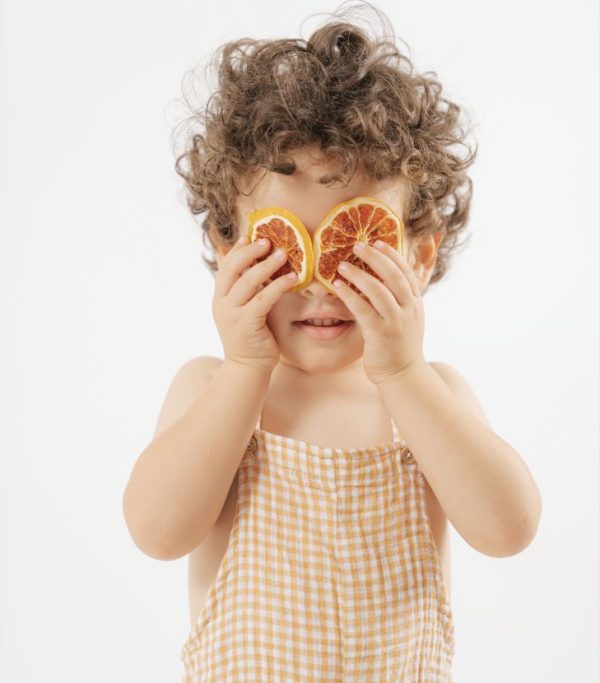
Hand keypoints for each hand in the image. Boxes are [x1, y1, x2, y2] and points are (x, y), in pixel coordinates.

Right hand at [212, 235, 298, 371]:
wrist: (247, 368)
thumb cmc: (251, 338)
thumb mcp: (243, 311)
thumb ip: (245, 291)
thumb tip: (254, 268)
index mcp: (219, 298)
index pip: (225, 267)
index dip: (237, 250)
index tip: (249, 235)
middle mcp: (222, 303)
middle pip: (233, 268)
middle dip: (250, 252)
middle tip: (268, 240)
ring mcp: (232, 313)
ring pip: (248, 281)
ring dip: (267, 265)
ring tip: (284, 254)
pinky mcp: (247, 323)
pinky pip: (263, 298)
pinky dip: (278, 285)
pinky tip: (292, 278)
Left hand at [332, 240, 426, 384]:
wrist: (403, 375)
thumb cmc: (399, 347)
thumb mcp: (407, 320)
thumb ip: (401, 301)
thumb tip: (387, 280)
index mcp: (416, 303)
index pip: (405, 271)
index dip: (392, 255)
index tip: (378, 242)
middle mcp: (409, 309)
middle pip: (392, 275)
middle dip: (374, 257)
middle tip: (357, 245)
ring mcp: (396, 321)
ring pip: (378, 289)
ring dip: (358, 274)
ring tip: (342, 265)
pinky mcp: (380, 333)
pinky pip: (363, 308)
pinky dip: (349, 295)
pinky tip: (337, 286)